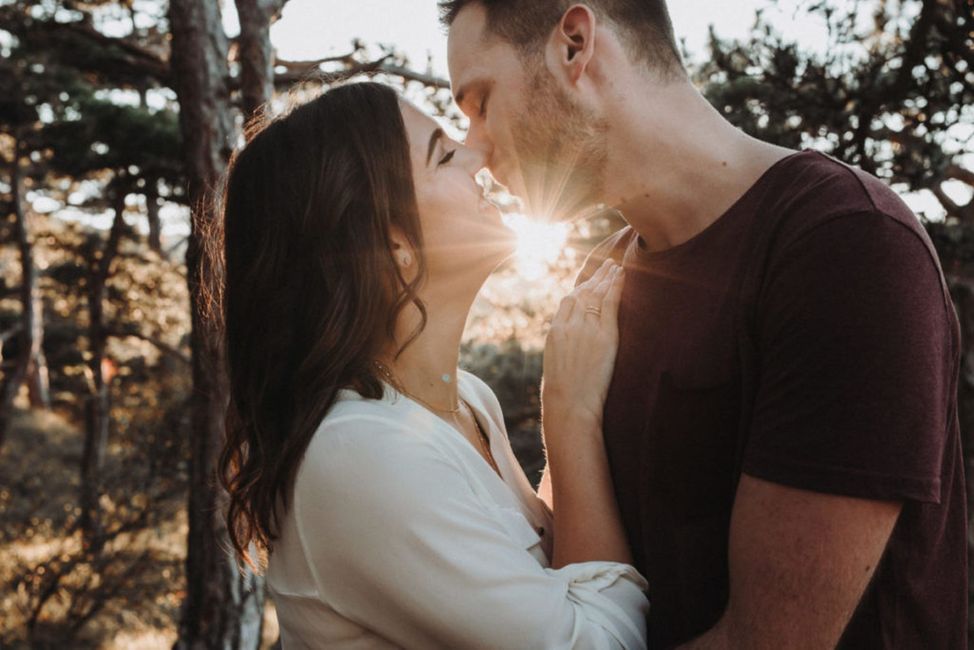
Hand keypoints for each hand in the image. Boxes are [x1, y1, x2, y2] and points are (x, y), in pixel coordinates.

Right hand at [541, 259, 624, 442]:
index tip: (588, 281)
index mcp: (555, 331)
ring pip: (597, 294)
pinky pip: (611, 303)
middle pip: (583, 293)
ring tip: (615, 265)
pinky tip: (621, 274)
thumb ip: (562, 349)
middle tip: (606, 264)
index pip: (569, 301)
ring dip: (607, 277)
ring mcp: (586, 328)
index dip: (580, 288)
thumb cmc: (561, 393)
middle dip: (595, 277)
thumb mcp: (554, 365)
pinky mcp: (604, 335)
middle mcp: (569, 325)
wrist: (569, 403)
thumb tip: (568, 349)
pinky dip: (616, 286)